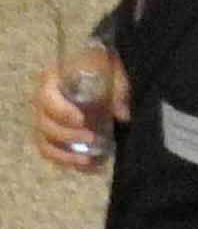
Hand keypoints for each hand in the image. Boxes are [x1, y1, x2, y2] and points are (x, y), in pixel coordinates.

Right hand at [31, 55, 120, 173]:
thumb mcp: (112, 68)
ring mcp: (46, 120)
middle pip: (45, 125)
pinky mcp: (53, 133)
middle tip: (91, 139)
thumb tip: (123, 115)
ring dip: (64, 155)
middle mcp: (43, 102)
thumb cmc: (101, 63)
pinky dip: (66, 161)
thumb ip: (119, 88)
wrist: (96, 63)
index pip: (47, 99)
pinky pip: (51, 151)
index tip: (81, 120)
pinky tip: (87, 165)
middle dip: (67, 136)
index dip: (61, 112)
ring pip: (44, 143)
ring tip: (88, 159)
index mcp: (52, 81)